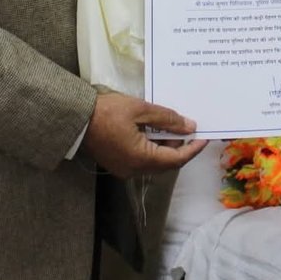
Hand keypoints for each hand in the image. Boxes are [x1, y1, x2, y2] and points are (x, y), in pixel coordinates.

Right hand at [83, 93, 206, 177]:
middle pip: (166, 164)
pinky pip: (142, 161)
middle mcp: (134, 170)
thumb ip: (167, 120)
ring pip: (154, 163)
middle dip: (179, 147)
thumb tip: (190, 127)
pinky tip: (152, 132)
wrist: (76, 118)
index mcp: (141, 158)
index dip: (193, 149)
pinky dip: (152, 149)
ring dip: (165, 147)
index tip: (204, 137)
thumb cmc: (107, 111)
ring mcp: (124, 169)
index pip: (176, 159)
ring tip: (169, 126)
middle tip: (186, 128)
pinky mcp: (117, 164)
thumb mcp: (140, 110)